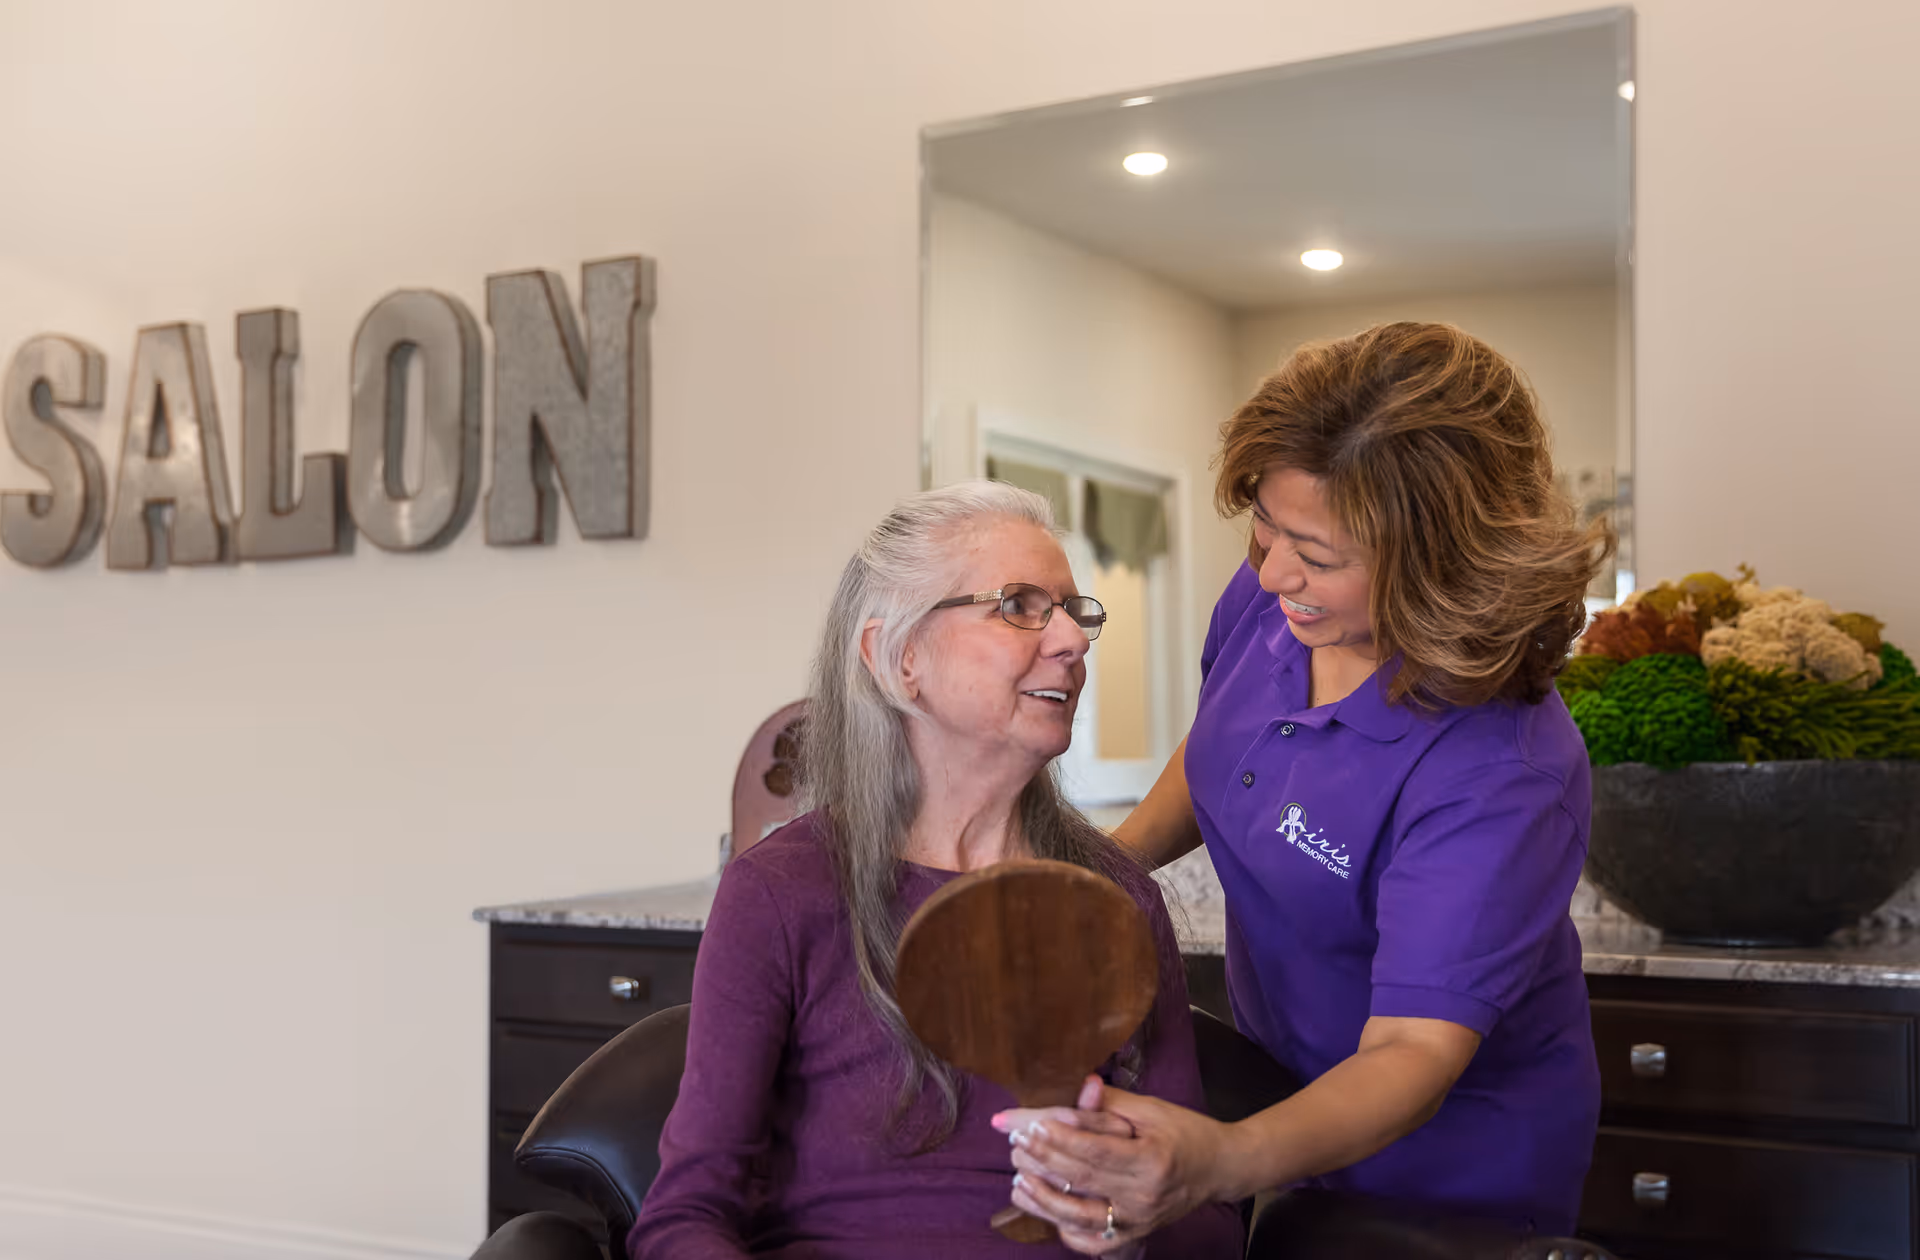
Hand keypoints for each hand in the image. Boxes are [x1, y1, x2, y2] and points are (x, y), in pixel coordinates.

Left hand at [991, 1075, 1234, 1254]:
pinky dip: (1068, 1232)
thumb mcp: (1151, 1109)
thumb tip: (1073, 1090)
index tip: (1030, 1125)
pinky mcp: (1136, 1234)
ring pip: (1081, 1219)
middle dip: (1043, 1161)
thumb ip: (1109, 1104)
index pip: (1095, 1151)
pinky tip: (1047, 1212)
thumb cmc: (1184, 1131)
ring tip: (1017, 1182)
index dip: (1059, 1139)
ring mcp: (1139, 1221)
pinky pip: (1094, 1243)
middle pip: (1083, 1181)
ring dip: (1044, 1202)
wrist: (1220, 1167)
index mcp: (1152, 1159)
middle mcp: (1144, 1196)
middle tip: (1014, 1144)